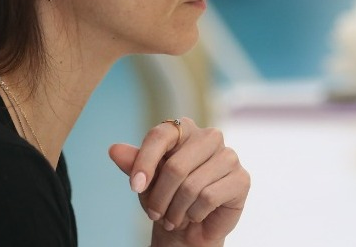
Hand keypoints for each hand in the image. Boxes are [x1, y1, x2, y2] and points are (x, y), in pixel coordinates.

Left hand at [109, 117, 249, 246]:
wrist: (189, 227)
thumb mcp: (145, 181)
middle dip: (159, 196)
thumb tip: (114, 149)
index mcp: (184, 128)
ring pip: (191, 186)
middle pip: (175, 166)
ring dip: (176, 210)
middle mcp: (209, 136)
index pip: (161, 135)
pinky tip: (195, 215)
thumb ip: (132, 163)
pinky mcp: (242, 179)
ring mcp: (229, 156)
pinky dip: (195, 213)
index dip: (144, 162)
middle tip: (155, 213)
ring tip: (173, 218)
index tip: (134, 187)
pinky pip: (209, 198)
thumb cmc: (166, 197)